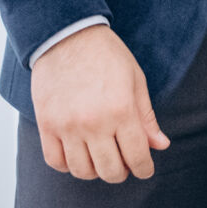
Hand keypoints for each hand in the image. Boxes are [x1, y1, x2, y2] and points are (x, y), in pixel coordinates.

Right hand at [30, 23, 169, 179]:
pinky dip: (68, 165)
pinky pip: (55, 161)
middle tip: (124, 164)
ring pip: (82, 171)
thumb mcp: (135, 80)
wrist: (68, 35)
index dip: (144, 168)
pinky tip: (78, 154)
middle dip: (122, 172)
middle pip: (110, 170)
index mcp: (121, 109)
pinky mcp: (46, 124)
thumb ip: (146, 117)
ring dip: (95, 171)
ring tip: (101, 158)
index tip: (145, 169)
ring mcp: (67, 126)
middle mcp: (94, 122)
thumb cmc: (107, 56)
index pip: (137, 156)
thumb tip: (160, 146)